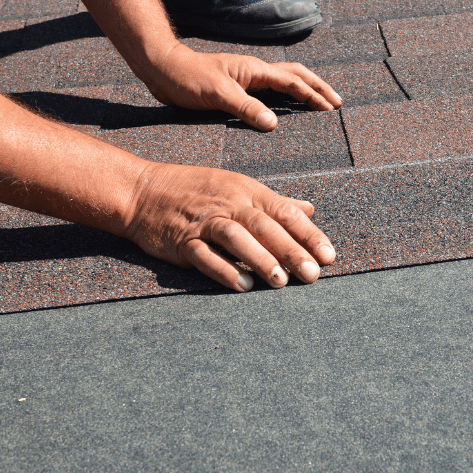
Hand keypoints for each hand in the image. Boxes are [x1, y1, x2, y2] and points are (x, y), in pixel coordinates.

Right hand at [125, 161, 335, 290]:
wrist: (143, 191)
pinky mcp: (183, 240)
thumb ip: (275, 202)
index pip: (286, 211)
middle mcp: (229, 204)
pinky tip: (243, 285)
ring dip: (261, 260)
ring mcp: (205, 222)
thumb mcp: (239, 187)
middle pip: (265, 226)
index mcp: (248, 191)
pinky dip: (224, 270)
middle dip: (291, 251)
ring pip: (237, 238)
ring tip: (281, 282)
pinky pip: (205, 255)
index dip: (309, 234)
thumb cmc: (197, 190)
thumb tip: (309, 209)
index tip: (329, 256)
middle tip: (313, 274)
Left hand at [136, 42, 342, 129]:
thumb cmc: (188, 78)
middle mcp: (255, 72)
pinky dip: (287, 97)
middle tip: (336, 102)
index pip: (292, 82)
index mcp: (255, 70)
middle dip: (318, 87)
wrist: (163, 70)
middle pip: (296, 75)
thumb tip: (274, 124)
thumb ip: (247, 108)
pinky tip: (289, 108)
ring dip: (305, 89)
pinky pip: (271, 91)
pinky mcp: (239, 88)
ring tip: (321, 102)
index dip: (312, 95)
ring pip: (285, 81)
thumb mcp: (218, 95)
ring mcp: (248, 79)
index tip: (330, 108)